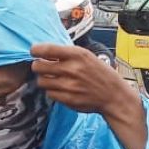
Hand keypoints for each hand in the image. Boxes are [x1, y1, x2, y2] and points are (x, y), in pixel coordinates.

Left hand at [32, 44, 147, 148]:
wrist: (114, 95)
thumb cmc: (99, 73)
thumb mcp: (87, 56)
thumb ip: (66, 54)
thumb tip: (42, 52)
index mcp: (77, 54)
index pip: (46, 49)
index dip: (35, 50)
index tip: (34, 52)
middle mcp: (72, 69)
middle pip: (38, 66)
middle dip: (38, 66)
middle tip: (43, 67)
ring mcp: (70, 85)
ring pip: (41, 81)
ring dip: (44, 80)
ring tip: (53, 79)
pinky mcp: (68, 99)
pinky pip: (49, 94)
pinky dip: (52, 91)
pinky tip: (61, 89)